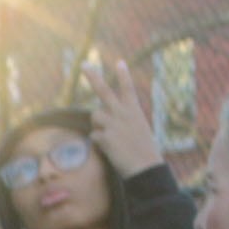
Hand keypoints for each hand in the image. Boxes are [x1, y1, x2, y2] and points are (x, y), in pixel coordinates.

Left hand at [87, 54, 163, 176]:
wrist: (145, 167)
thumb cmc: (144, 151)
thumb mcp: (139, 129)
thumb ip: (124, 120)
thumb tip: (103, 116)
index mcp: (134, 110)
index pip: (128, 88)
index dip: (123, 75)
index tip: (119, 62)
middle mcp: (123, 113)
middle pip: (103, 91)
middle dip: (93, 77)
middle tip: (83, 64)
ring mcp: (113, 124)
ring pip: (95, 116)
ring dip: (98, 125)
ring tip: (111, 137)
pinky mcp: (105, 137)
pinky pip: (94, 135)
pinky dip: (99, 142)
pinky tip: (111, 149)